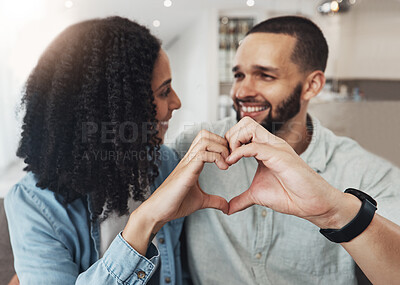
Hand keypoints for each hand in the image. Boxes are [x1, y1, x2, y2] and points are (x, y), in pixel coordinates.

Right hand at [143, 129, 229, 227]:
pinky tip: (223, 168)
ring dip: (220, 148)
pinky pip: (203, 154)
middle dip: (222, 142)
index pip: (205, 139)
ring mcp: (187, 163)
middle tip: (230, 158)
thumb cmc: (175, 204)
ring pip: (205, 140)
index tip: (229, 159)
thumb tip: (227, 207)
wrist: (158, 212)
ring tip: (227, 163)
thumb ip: (214, 200)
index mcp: (192, 162)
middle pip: (205, 134)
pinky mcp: (186, 171)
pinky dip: (217, 157)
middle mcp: (189, 159)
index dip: (221, 144)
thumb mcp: (201, 201)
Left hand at [225, 117, 346, 227]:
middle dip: (230, 136)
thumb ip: (241, 199)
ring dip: (234, 140)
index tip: (223, 160)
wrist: (312, 204)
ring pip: (249, 126)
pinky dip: (238, 152)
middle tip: (225, 156)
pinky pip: (254, 145)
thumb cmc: (289, 196)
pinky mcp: (280, 156)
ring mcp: (276, 147)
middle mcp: (270, 144)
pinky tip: (231, 163)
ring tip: (229, 159)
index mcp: (265, 149)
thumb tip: (227, 209)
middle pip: (245, 122)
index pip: (243, 130)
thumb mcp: (257, 196)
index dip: (228, 142)